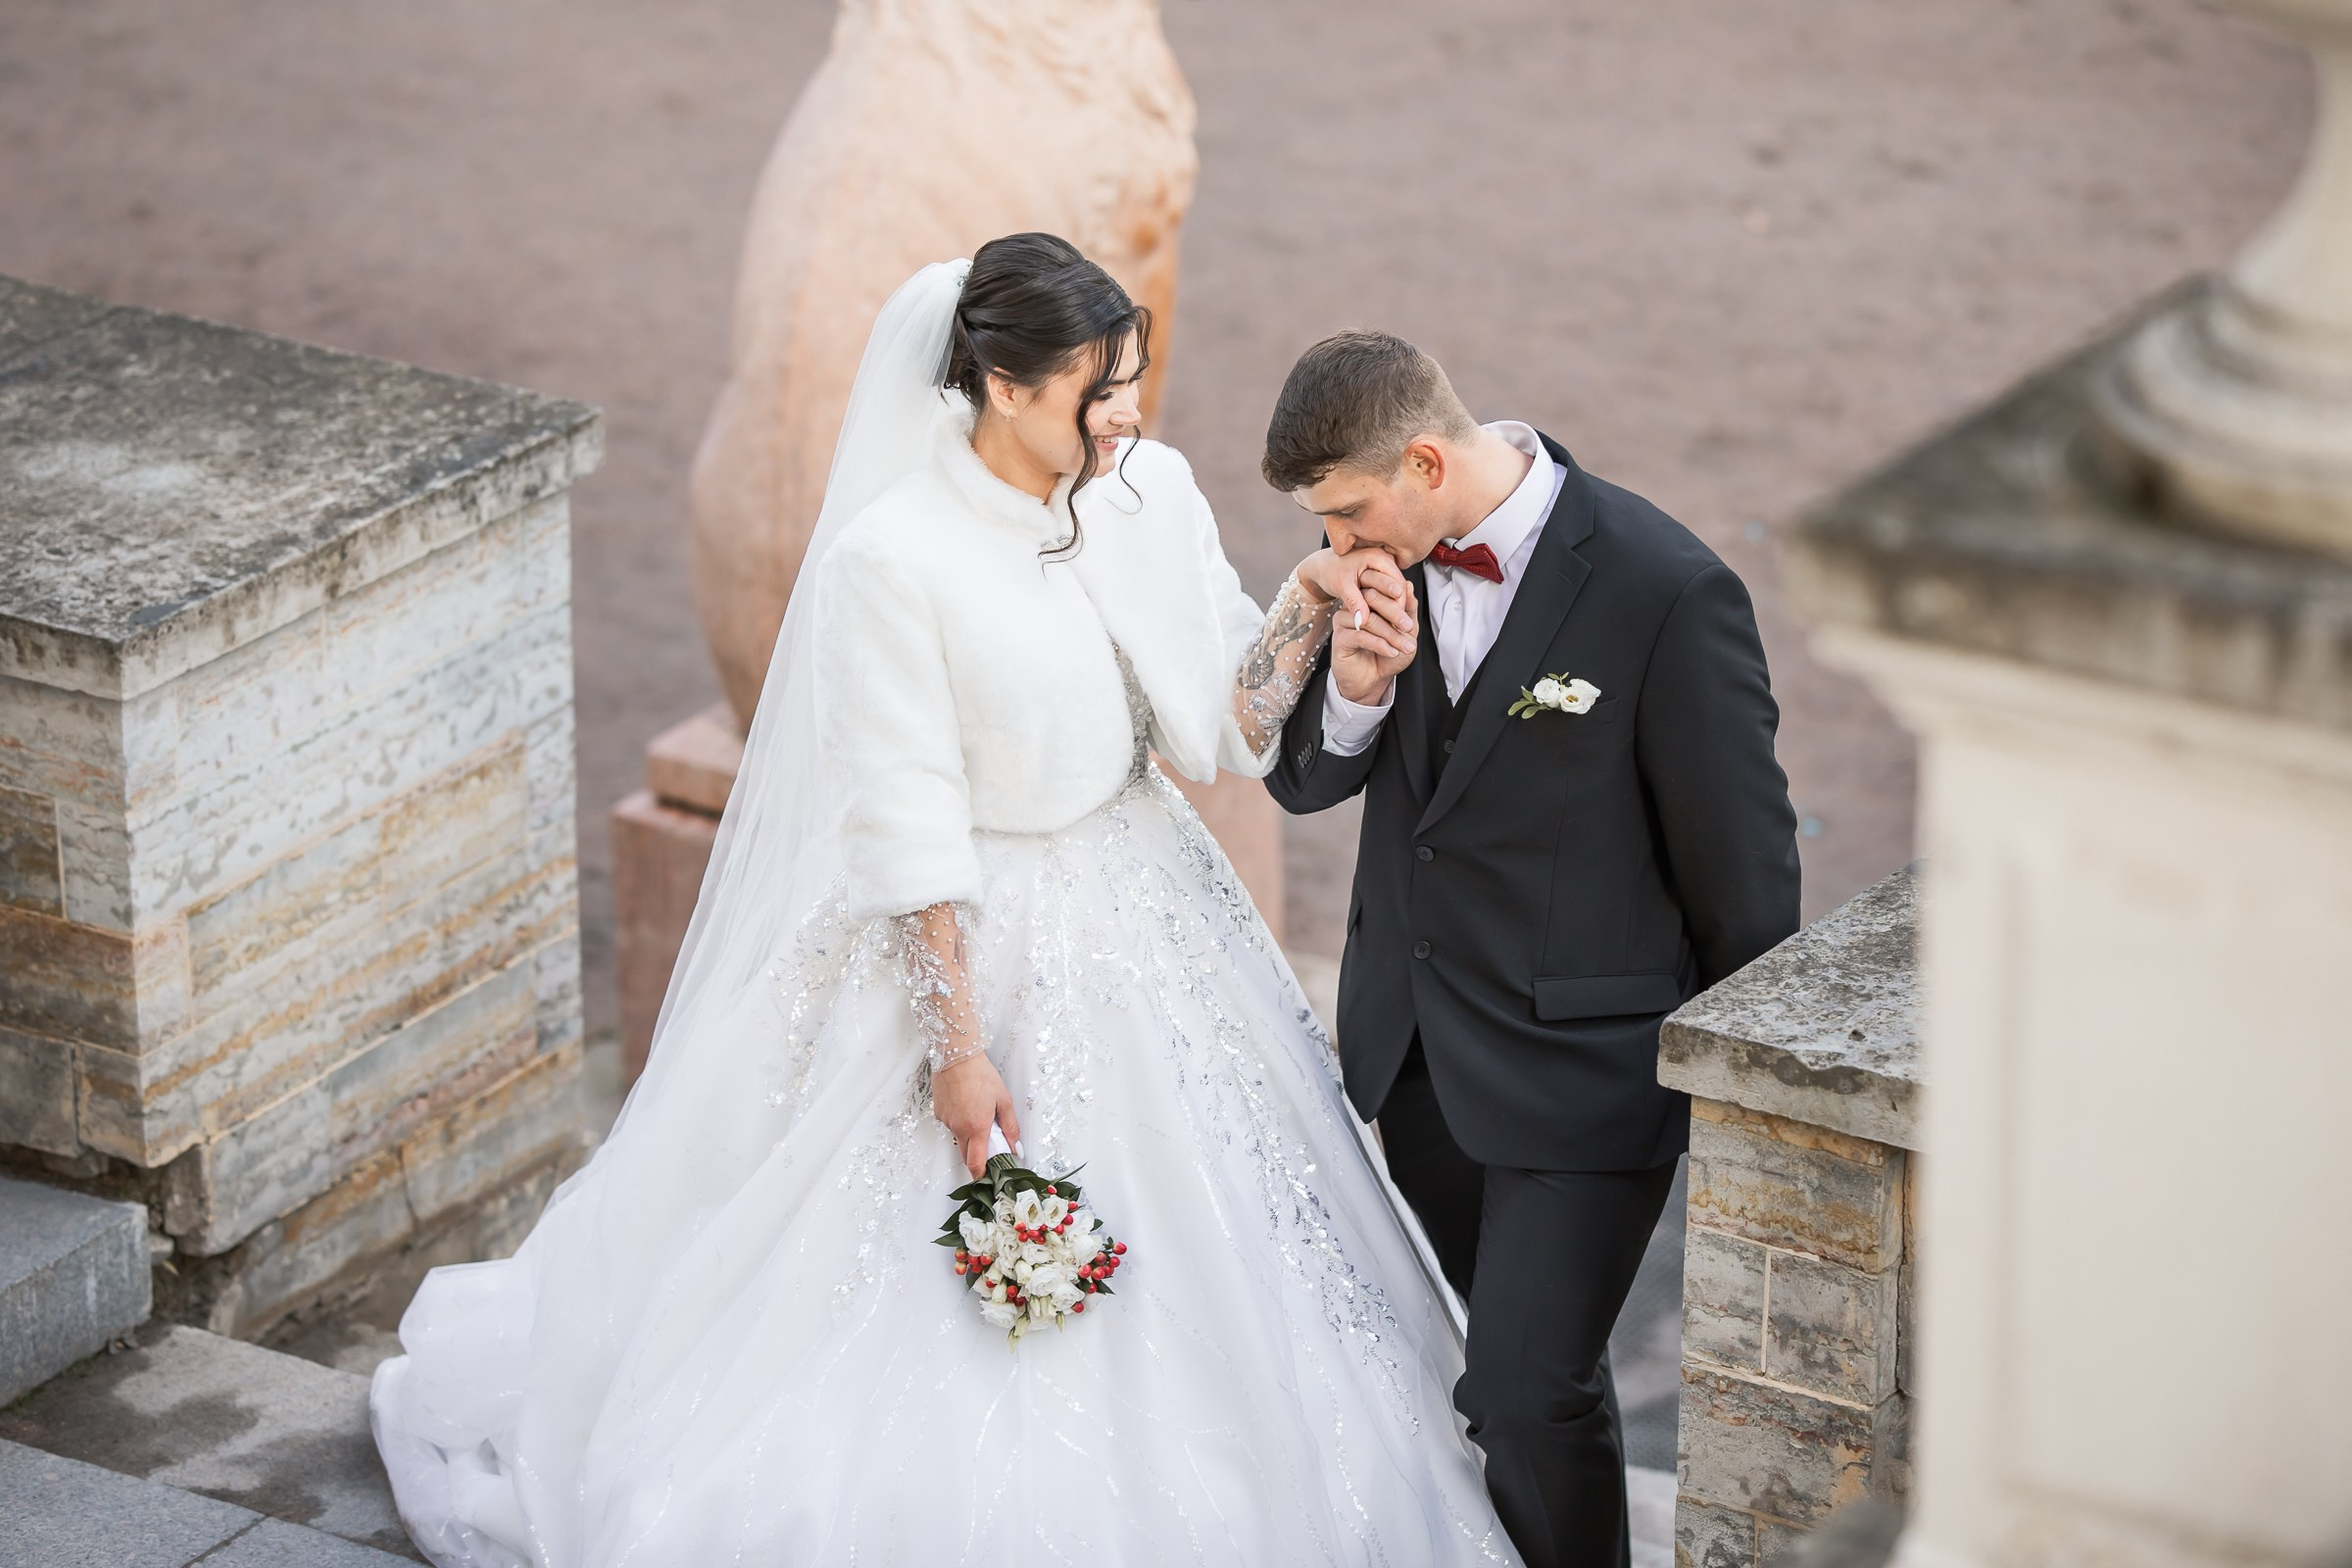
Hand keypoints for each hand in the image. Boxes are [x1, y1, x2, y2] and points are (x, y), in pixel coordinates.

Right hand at [933, 1054, 1021, 1178]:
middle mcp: (958, 1127)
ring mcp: (947, 1121)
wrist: (957, 1055)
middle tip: (989, 1144)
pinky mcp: (939, 1113)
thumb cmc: (980, 1074)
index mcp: (976, 1127)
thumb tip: (1015, 1147)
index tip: (986, 1179)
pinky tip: (966, 1104)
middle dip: (977, 1156)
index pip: (975, 1163)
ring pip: (958, 1138)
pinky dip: (959, 1121)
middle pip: (966, 1155)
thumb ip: (1010, 1127)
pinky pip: (951, 1124)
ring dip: (969, 1135)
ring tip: (978, 1113)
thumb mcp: (1004, 1100)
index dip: (980, 1175)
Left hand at [1294, 547, 1405, 623]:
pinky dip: (1391, 603)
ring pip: (1397, 588)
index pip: (1395, 582)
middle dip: (1401, 607)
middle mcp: (1383, 557)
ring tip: (1403, 627)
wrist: (1324, 565)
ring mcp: (1384, 564)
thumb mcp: (1342, 587)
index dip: (1397, 604)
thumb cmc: (1331, 573)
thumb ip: (1354, 602)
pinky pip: (1391, 588)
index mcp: (1375, 556)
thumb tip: (1363, 621)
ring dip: (1398, 607)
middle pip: (1400, 585)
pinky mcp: (1382, 571)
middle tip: (1406, 628)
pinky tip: (1392, 620)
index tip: (1399, 623)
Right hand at [1326, 568, 1417, 704]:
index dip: (1398, 599)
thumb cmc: (1388, 655)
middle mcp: (1355, 607)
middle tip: (1409, 629)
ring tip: (1404, 646)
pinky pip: (1359, 635)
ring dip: (1390, 633)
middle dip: (1395, 614)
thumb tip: (1409, 586)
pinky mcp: (1339, 637)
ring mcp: (1344, 620)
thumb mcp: (1406, 632)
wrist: (1373, 681)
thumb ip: (1408, 610)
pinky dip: (1379, 644)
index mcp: (1369, 600)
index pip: (1382, 588)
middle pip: (1372, 598)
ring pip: (1368, 618)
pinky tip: (1391, 651)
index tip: (1410, 616)